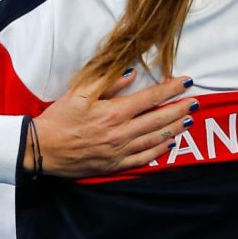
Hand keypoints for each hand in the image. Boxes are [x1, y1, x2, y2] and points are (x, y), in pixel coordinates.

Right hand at [32, 72, 196, 177]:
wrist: (41, 149)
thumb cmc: (58, 118)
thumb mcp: (79, 93)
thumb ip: (107, 82)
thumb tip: (131, 73)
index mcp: (113, 112)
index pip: (150, 98)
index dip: (171, 89)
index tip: (187, 82)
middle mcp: (120, 133)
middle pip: (159, 119)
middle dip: (180, 109)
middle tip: (196, 102)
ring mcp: (119, 151)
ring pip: (155, 139)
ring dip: (174, 128)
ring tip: (188, 120)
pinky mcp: (114, 165)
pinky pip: (144, 158)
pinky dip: (160, 151)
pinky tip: (170, 144)